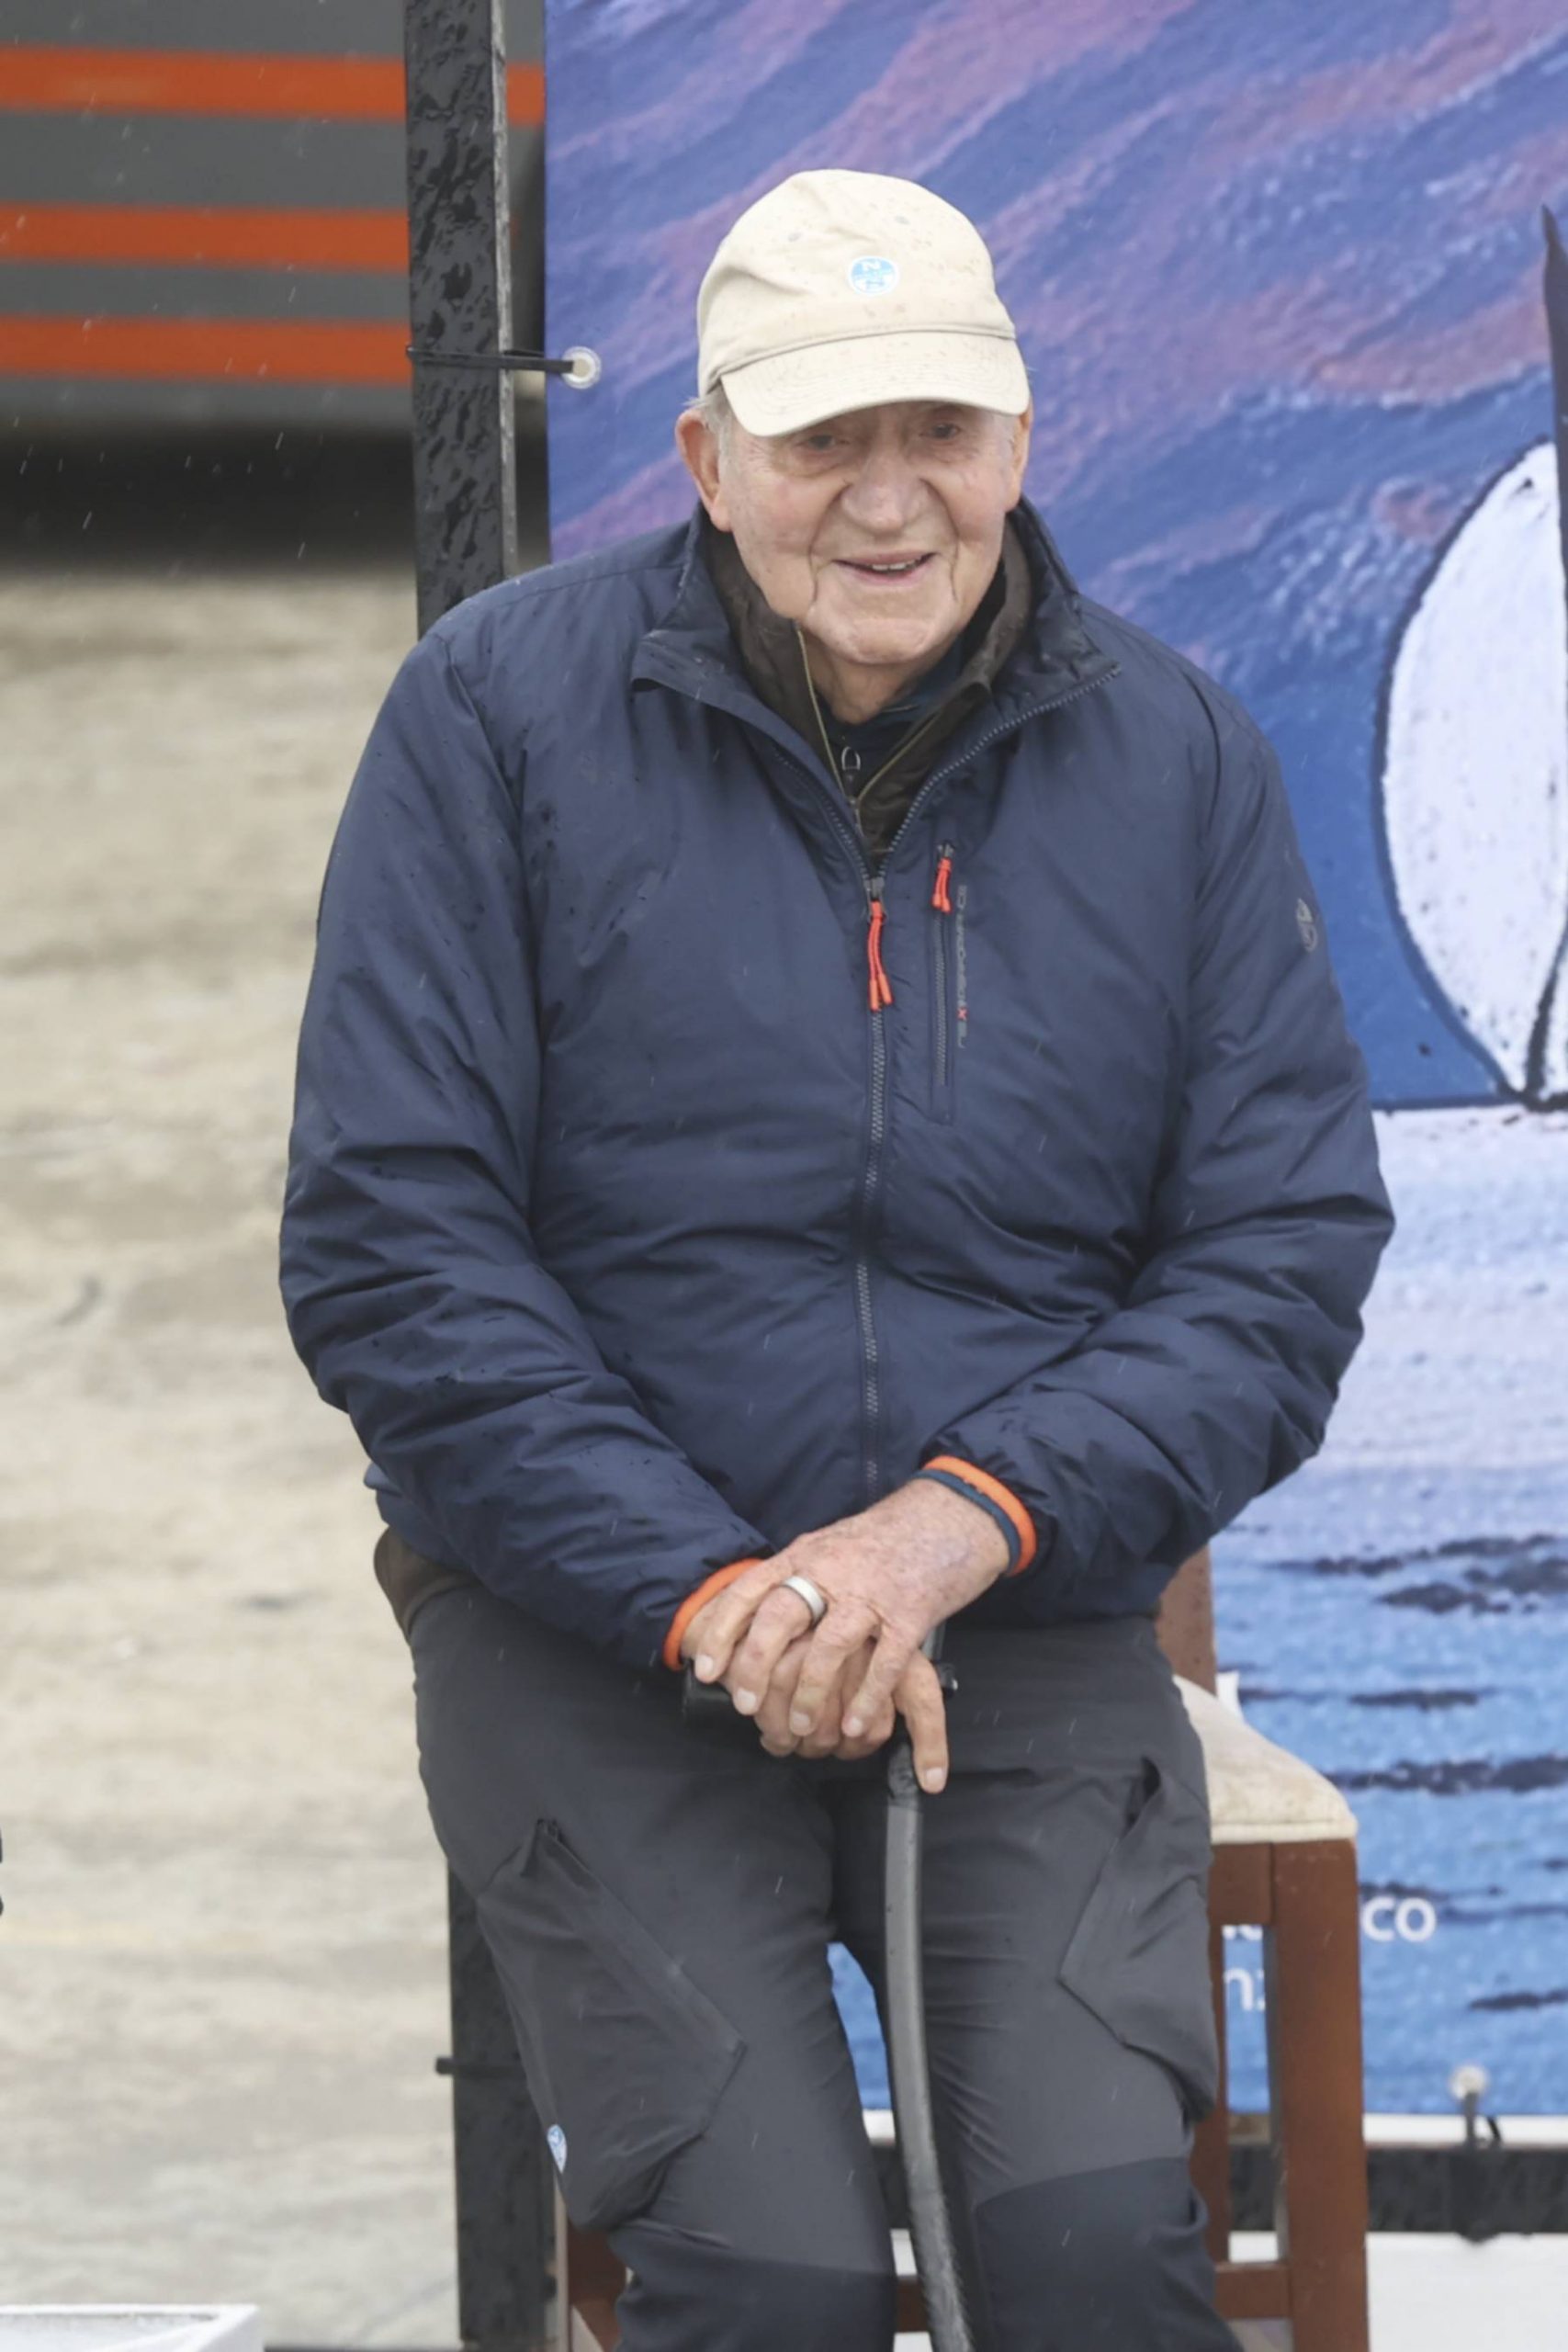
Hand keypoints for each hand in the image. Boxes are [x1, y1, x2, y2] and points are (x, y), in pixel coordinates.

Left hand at [681, 1479, 1011, 1787]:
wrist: (948, 1516)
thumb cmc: (881, 1541)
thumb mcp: (827, 1546)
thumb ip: (794, 1577)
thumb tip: (750, 1618)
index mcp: (806, 1554)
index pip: (750, 1590)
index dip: (724, 1630)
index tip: (705, 1668)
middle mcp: (833, 1570)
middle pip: (781, 1616)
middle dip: (756, 1665)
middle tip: (744, 1705)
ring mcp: (873, 1593)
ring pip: (829, 1645)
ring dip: (810, 1692)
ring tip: (800, 1728)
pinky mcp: (911, 1614)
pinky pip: (885, 1662)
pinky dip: (868, 1698)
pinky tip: (855, 1726)